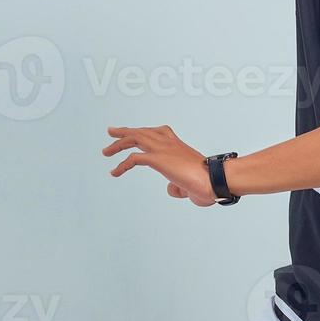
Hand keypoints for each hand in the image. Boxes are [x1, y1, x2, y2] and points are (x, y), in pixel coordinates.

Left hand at [102, 124, 218, 206]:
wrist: (213, 179)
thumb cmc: (207, 183)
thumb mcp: (190, 183)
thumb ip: (178, 184)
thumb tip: (171, 188)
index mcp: (176, 144)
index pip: (157, 132)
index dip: (143, 133)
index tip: (134, 135)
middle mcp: (168, 141)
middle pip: (141, 131)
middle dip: (125, 132)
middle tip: (112, 132)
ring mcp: (162, 148)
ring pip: (134, 139)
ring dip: (118, 144)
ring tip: (106, 152)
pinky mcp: (158, 159)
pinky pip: (134, 158)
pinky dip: (122, 165)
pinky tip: (114, 172)